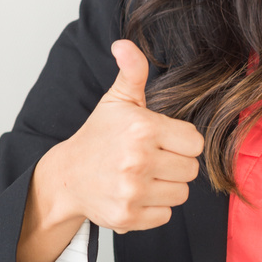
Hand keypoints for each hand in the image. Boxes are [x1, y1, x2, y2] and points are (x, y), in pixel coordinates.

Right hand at [18, 41, 203, 261]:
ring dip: (167, 187)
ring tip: (143, 176)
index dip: (181, 141)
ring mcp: (132, 191)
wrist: (66, 177)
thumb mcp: (117, 101)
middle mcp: (138, 161)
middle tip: (151, 159)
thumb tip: (125, 44)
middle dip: (175, 164)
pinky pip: (165, 215)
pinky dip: (154, 208)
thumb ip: (132, 71)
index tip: (161, 140)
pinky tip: (136, 194)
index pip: (195, 143)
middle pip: (191, 170)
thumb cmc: (98, 137)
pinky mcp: (128, 216)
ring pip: (181, 194)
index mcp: (142, 129)